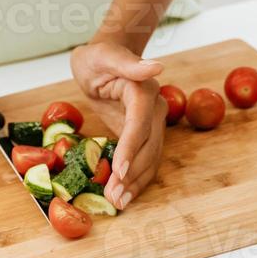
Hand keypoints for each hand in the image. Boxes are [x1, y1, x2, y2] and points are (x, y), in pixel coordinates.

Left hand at [70, 42, 167, 209]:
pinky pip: (145, 160)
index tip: (117, 171)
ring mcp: (153, 123)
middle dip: (131, 173)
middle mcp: (154, 109)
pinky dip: (137, 179)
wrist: (105, 59)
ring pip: (151, 158)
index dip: (130, 148)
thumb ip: (129, 62)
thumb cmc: (99, 57)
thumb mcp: (105, 55)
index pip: (139, 124)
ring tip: (118, 202)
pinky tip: (125, 195)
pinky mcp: (145, 135)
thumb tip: (157, 67)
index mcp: (144, 91)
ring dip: (136, 182)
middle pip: (148, 146)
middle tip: (113, 196)